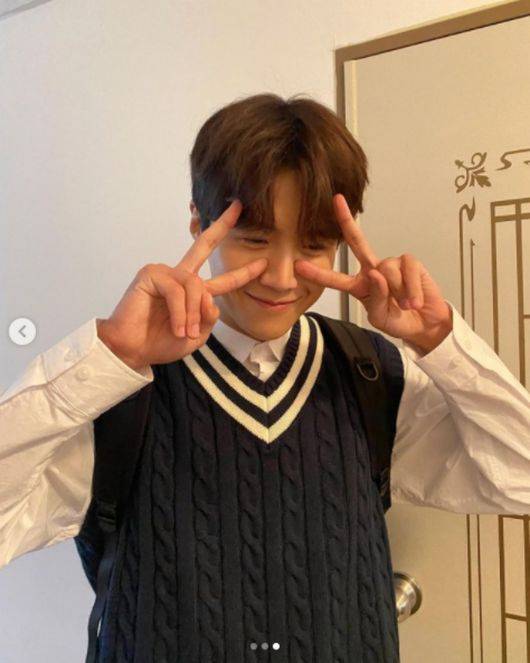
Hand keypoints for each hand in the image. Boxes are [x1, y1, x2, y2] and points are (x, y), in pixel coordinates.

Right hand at [97, 200, 267, 369]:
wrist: (133, 351)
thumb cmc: (161, 343)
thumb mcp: (197, 335)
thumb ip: (209, 316)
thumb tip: (210, 297)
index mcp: (194, 292)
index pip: (223, 280)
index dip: (243, 273)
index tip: (263, 263)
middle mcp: (181, 277)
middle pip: (204, 245)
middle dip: (222, 226)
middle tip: (237, 207)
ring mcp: (165, 273)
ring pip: (195, 285)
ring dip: (192, 313)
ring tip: (184, 332)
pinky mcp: (151, 274)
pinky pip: (178, 290)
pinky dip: (180, 311)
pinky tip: (176, 327)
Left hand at [293, 194, 452, 349]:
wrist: (426, 324)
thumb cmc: (399, 321)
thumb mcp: (381, 317)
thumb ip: (376, 298)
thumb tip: (376, 273)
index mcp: (359, 287)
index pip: (335, 278)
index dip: (317, 273)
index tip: (298, 266)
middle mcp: (372, 270)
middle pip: (357, 242)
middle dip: (347, 221)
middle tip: (336, 201)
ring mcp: (391, 264)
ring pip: (386, 269)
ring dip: (398, 292)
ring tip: (405, 305)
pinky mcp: (409, 263)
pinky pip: (406, 269)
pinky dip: (411, 288)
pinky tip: (414, 300)